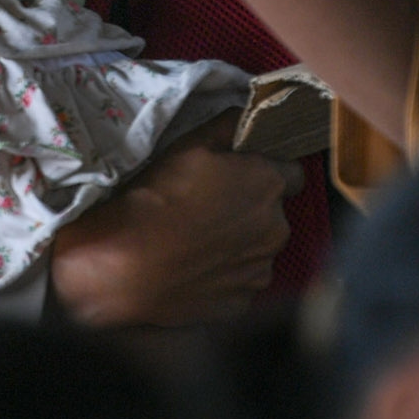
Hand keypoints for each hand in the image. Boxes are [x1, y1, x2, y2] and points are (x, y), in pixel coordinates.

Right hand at [49, 119, 299, 327]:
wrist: (126, 266)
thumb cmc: (159, 196)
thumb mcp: (191, 144)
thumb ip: (230, 126)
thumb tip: (250, 116)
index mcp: (270, 185)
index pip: (292, 173)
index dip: (267, 171)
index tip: (241, 175)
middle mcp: (277, 229)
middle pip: (275, 213)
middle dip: (253, 208)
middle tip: (212, 206)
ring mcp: (261, 269)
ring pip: (260, 248)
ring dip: (241, 242)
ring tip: (200, 240)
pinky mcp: (243, 301)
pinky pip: (242, 280)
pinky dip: (226, 274)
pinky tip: (196, 266)